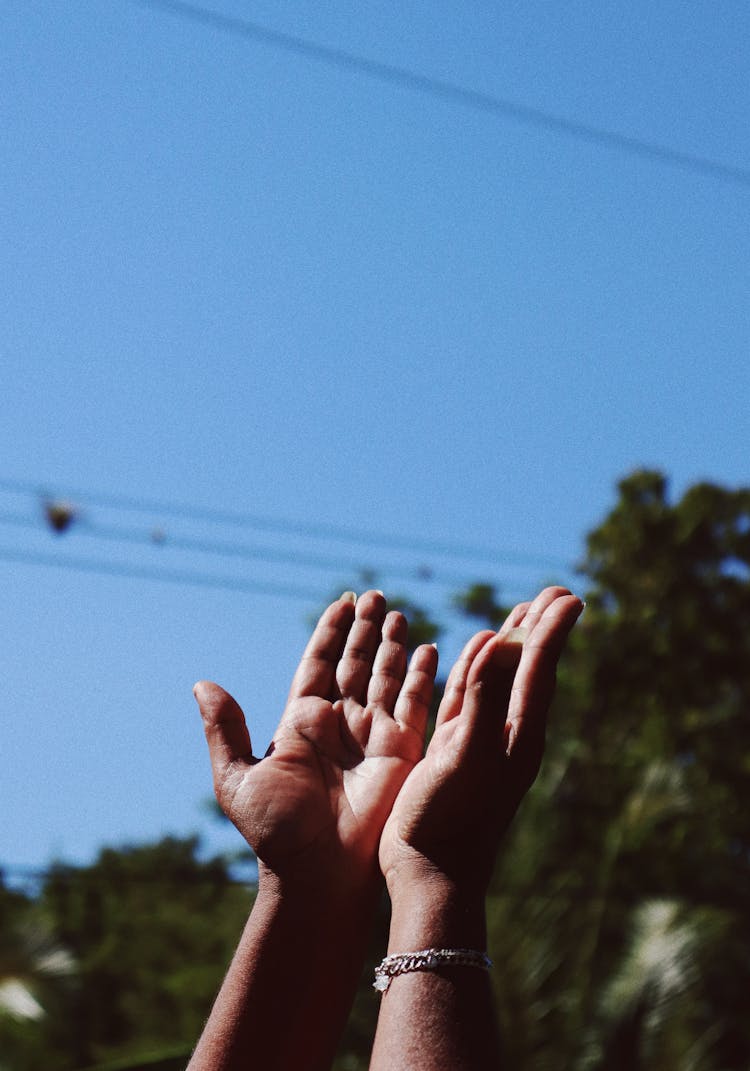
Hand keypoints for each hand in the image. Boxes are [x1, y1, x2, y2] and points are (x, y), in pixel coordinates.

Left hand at [194, 591, 437, 891]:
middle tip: (377, 595)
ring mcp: (371, 735)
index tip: (344, 601)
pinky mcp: (401, 751)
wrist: (317, 874)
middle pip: (355, 662)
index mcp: (301, 722)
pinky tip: (430, 650)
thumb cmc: (275, 832)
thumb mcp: (238, 778)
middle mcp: (339, 723)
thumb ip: (225, 729)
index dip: (331, 632)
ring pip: (385, 676)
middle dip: (366, 629)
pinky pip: (414, 704)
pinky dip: (423, 677)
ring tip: (399, 612)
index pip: (319, 663)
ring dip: (393, 645)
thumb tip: (202, 684)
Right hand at [379, 587, 582, 897]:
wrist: (430, 873)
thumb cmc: (449, 820)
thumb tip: (500, 642)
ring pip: (498, 679)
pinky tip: (474, 656)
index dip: (552, 630)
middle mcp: (505, 732)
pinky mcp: (453, 748)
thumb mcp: (465, 756)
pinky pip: (469, 696)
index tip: (569, 596)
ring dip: (510, 643)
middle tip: (555, 593)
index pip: (539, 668)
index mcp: (517, 733)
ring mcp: (479, 739)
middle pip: (527, 668)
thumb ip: (483, 699)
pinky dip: (474, 669)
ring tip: (521, 615)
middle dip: (539, 628)